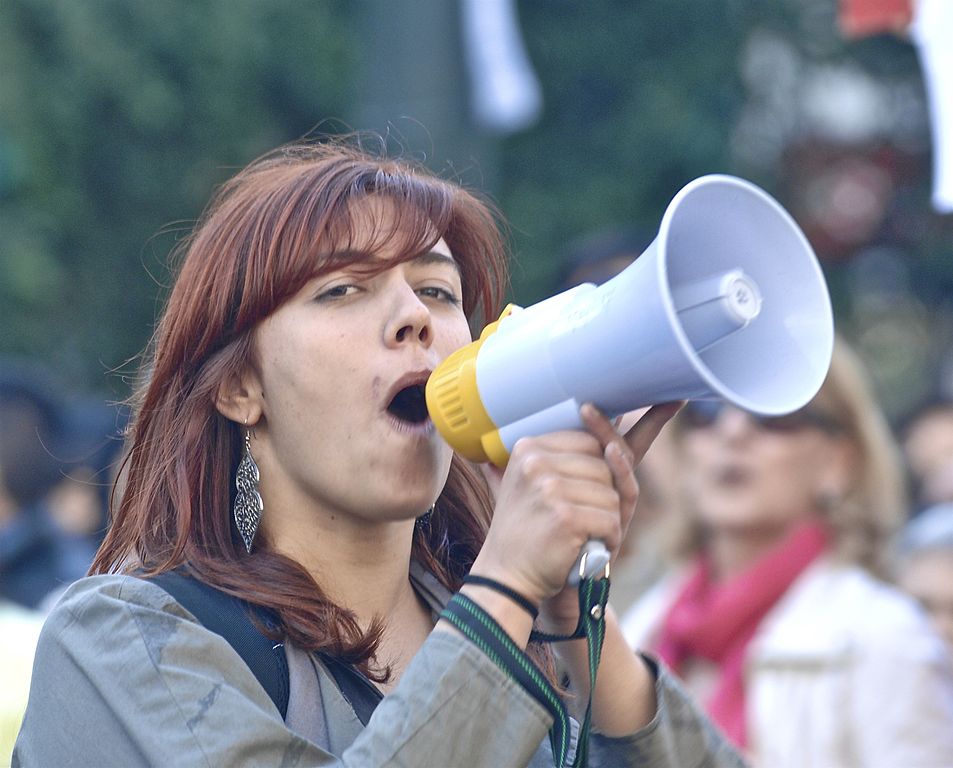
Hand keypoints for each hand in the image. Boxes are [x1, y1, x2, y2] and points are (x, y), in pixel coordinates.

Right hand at [471, 401, 682, 618]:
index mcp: (528, 448)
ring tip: (580, 535)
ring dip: (605, 521)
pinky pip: (611, 520)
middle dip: (603, 497)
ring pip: (612, 494)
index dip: (598, 470)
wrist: (508, 578)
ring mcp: (550, 489)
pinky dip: (607, 540)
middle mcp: (536, 463)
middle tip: (578, 520)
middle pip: (605, 466)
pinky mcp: (566, 517)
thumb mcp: (532, 484)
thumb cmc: (528, 531)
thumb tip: (596, 412)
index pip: (590, 442)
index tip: (579, 495)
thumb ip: (557, 454)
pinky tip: (588, 548)